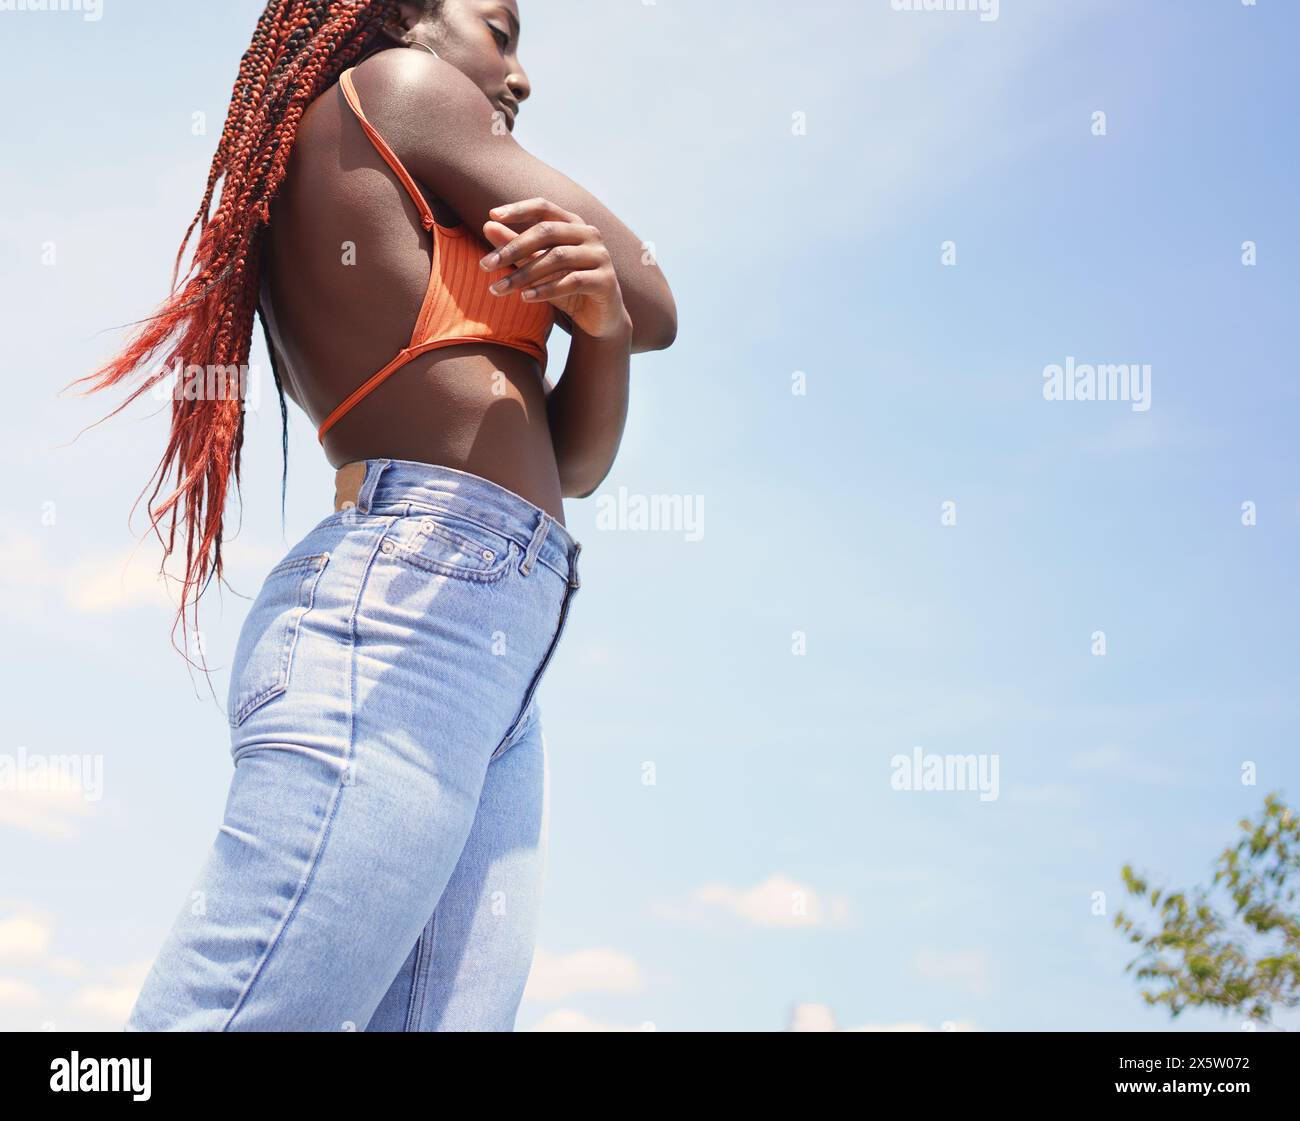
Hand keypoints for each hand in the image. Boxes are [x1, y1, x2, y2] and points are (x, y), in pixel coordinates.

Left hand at [478, 197, 631, 340]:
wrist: (600, 319)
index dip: (519, 209)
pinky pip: (572, 281)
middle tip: (485, 264)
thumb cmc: (566, 288)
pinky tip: (525, 298)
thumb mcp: (538, 267)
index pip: (544, 208)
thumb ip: (516, 247)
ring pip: (557, 258)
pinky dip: (546, 289)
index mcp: (573, 224)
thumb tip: (487, 225)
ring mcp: (600, 257)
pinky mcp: (606, 281)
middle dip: (513, 248)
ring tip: (498, 288)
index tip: (492, 215)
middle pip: (547, 232)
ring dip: (524, 274)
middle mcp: (590, 235)